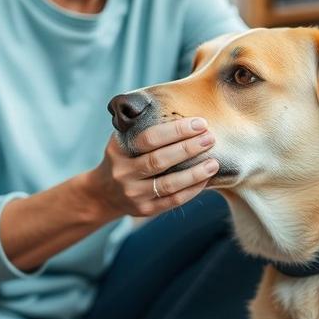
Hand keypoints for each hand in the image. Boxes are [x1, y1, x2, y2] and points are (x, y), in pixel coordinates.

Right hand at [83, 117, 218, 220]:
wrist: (104, 193)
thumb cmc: (123, 158)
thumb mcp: (123, 139)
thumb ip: (143, 127)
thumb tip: (181, 108)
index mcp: (119, 150)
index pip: (149, 138)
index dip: (176, 131)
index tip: (199, 123)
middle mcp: (124, 173)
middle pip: (159, 160)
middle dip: (188, 148)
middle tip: (210, 138)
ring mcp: (134, 194)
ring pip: (168, 184)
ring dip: (195, 173)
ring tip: (214, 162)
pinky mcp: (145, 210)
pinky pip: (172, 201)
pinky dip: (191, 190)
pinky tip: (205, 179)